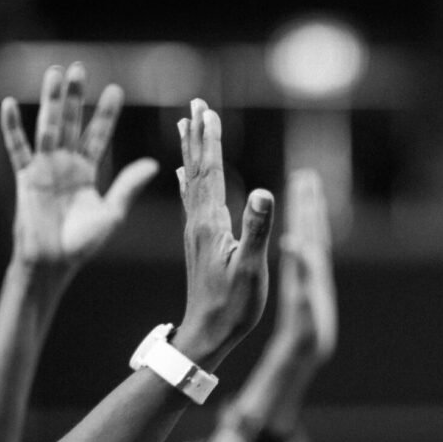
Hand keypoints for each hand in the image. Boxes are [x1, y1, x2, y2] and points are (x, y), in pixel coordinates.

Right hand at [1, 63, 158, 268]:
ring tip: (55, 73)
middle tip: (80, 67)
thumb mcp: (112, 213)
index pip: (98, 135)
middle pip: (72, 123)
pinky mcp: (26, 177)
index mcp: (87, 171)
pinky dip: (12, 127)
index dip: (106, 113)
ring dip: (50, 101)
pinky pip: (17, 147)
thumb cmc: (83, 243)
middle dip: (76, 96)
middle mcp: (65, 164)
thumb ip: (128, 186)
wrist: (54, 262)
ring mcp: (44, 168)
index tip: (116, 88)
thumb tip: (153, 164)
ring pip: (48, 127)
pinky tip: (9, 104)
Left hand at [175, 99, 273, 364]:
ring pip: (191, 181)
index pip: (210, 172)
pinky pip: (191, 201)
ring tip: (186, 127)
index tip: (207, 110)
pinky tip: (182, 175)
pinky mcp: (198, 243)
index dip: (210, 140)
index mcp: (211, 224)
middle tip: (194, 106)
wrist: (206, 335)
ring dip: (191, 152)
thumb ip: (256, 229)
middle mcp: (198, 222)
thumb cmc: (232, 306)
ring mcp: (196, 232)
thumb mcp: (251, 268)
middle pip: (196, 169)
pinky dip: (188, 181)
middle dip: (197, 136)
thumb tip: (261, 190)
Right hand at [274, 169, 336, 365]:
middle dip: (309, 203)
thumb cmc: (306, 333)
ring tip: (304, 189)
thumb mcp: (303, 307)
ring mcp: (312, 272)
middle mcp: (316, 268)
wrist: (312, 350)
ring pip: (311, 235)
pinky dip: (301, 230)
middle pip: (313, 229)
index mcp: (312, 270)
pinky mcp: (306, 278)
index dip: (305, 211)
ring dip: (308, 212)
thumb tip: (296, 247)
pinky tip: (296, 224)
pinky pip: (305, 246)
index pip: (309, 233)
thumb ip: (303, 278)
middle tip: (306, 177)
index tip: (301, 187)